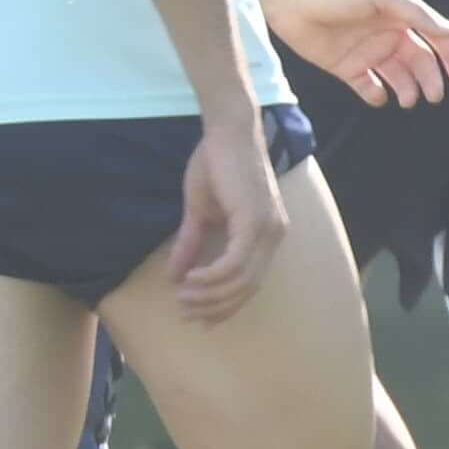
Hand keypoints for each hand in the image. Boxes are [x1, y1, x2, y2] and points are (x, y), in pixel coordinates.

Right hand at [166, 114, 286, 322]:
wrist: (227, 132)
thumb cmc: (215, 164)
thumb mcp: (199, 210)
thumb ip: (191, 242)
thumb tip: (174, 276)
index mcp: (267, 235)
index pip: (250, 282)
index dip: (225, 304)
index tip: (200, 317)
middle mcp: (274, 236)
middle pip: (248, 288)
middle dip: (216, 306)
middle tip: (186, 313)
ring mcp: (268, 230)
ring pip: (242, 280)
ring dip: (210, 295)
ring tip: (183, 299)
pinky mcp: (255, 222)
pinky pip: (235, 262)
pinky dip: (213, 276)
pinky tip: (191, 280)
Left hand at [253, 0, 448, 109]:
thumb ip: (416, 13)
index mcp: (400, 16)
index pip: (437, 41)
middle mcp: (387, 35)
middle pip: (420, 64)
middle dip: (430, 81)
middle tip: (433, 96)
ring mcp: (366, 52)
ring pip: (398, 78)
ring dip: (408, 90)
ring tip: (409, 99)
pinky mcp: (344, 66)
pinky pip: (368, 87)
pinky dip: (377, 96)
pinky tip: (380, 96)